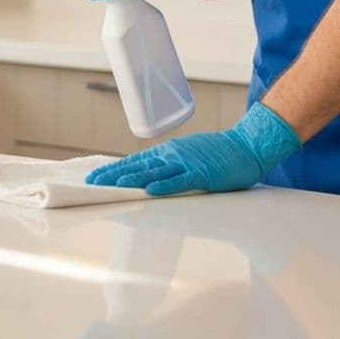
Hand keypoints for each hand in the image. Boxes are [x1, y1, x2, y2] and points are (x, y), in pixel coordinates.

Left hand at [86, 103, 299, 195]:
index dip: (114, 169)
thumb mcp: (188, 155)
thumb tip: (148, 175)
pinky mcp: (203, 174)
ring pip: (155, 173)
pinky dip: (165, 186)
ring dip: (133, 180)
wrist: (247, 146)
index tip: (94, 176)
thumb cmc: (218, 154)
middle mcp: (173, 155)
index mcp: (168, 152)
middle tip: (92, 183)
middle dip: (114, 175)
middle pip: (139, 166)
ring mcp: (187, 163)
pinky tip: (151, 191)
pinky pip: (181, 181)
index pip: (135, 161)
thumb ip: (169, 164)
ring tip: (113, 186)